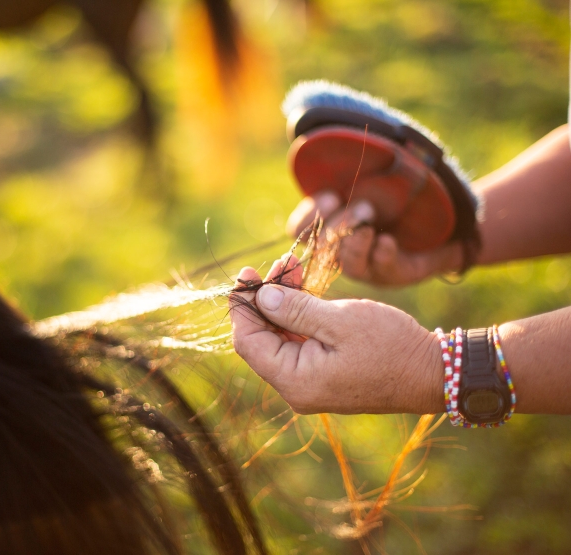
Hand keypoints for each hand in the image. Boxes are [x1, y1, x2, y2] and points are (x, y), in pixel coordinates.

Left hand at [230, 259, 444, 414]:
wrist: (433, 372)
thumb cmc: (391, 346)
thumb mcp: (340, 320)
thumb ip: (295, 309)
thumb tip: (261, 297)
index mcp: (295, 380)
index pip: (248, 343)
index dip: (242, 307)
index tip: (245, 275)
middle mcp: (296, 388)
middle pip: (262, 339)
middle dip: (266, 298)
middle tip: (276, 264)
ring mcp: (309, 383)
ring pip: (280, 337)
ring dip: (283, 302)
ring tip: (291, 266)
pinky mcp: (323, 375)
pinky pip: (299, 343)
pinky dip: (298, 315)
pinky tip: (303, 288)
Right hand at [287, 192, 465, 285]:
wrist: (440, 230)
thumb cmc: (396, 200)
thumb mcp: (372, 182)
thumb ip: (346, 179)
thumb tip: (319, 145)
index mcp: (328, 228)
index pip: (301, 229)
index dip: (309, 216)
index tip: (330, 197)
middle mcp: (343, 251)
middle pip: (322, 247)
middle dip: (339, 227)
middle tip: (362, 208)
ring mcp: (368, 265)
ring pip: (348, 263)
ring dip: (356, 244)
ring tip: (369, 227)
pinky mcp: (393, 273)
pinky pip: (382, 268)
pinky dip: (381, 255)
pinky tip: (387, 243)